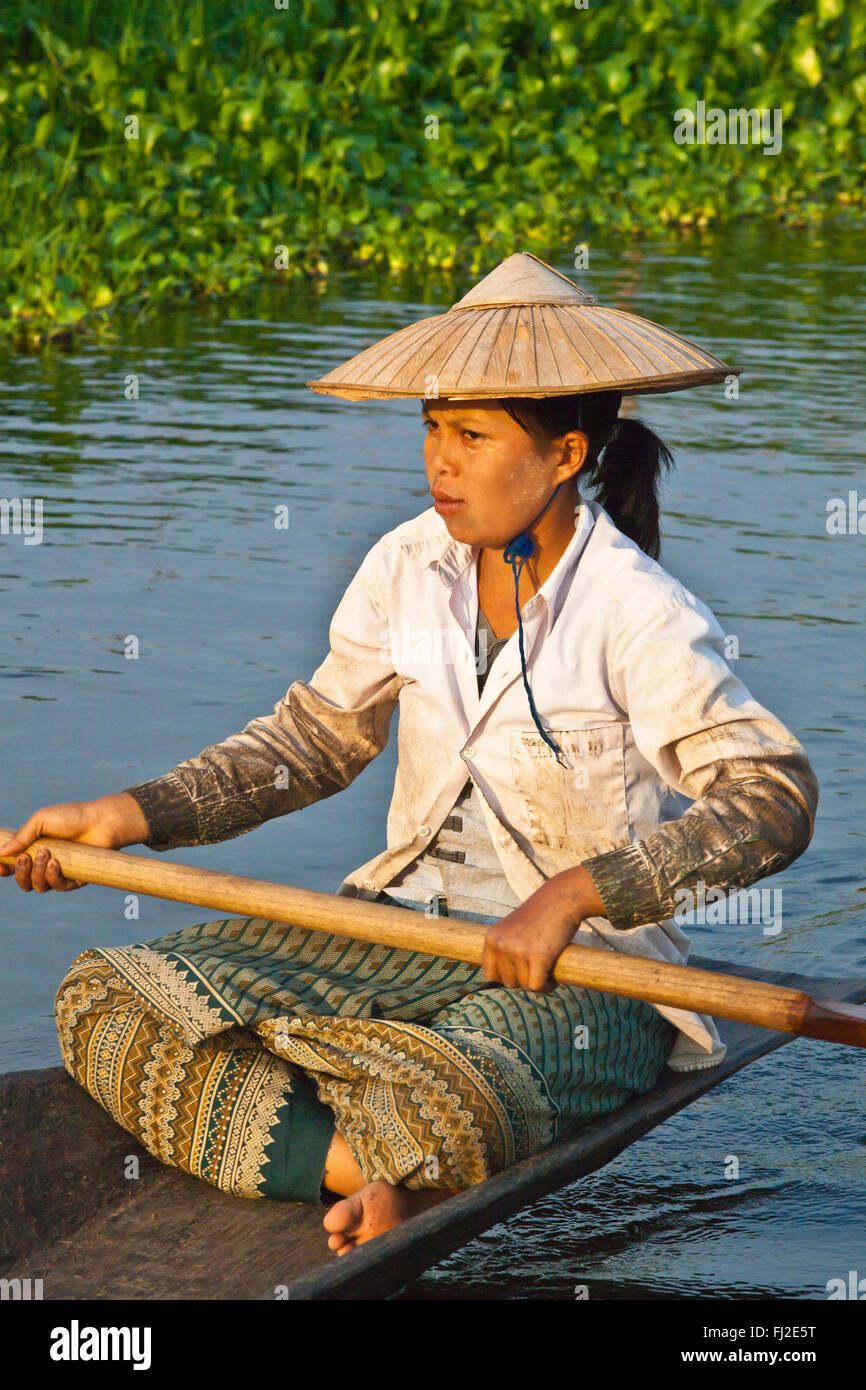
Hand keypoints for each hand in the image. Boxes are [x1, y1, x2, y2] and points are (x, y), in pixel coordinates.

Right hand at [0, 793, 148, 892]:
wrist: (102, 822)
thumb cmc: (72, 817)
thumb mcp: (42, 820)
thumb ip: (22, 836)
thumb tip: (1, 852)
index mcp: (34, 849)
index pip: (13, 866)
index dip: (4, 868)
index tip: (1, 865)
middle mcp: (44, 863)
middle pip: (23, 881)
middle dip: (20, 872)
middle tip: (26, 857)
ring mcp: (60, 873)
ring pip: (38, 887)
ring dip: (37, 872)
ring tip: (47, 854)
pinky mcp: (75, 880)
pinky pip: (58, 888)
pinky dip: (53, 877)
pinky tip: (56, 863)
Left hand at [481, 865, 603, 991]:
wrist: (560, 899)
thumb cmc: (539, 915)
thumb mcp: (512, 929)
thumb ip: (504, 948)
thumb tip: (504, 981)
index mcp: (491, 938)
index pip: (491, 974)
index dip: (507, 977)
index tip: (521, 973)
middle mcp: (501, 945)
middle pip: (508, 982)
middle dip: (524, 980)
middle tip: (537, 970)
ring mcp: (518, 951)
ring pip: (524, 986)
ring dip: (537, 983)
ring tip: (547, 972)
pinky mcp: (539, 956)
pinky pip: (537, 986)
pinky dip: (547, 987)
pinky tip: (553, 980)